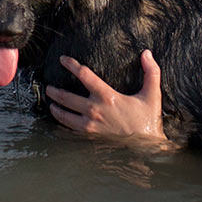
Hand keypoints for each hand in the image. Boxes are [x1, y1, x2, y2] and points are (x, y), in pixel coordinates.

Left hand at [46, 50, 168, 144]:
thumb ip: (151, 72)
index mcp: (107, 97)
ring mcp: (90, 126)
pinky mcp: (90, 138)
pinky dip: (62, 126)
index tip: (62, 59)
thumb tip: (147, 53)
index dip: (71, 65)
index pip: (84, 75)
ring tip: (51, 104)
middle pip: (67, 97)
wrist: (146, 148)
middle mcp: (95, 111)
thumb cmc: (147, 121)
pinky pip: (71, 131)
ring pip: (65, 116)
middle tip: (49, 87)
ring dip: (55, 108)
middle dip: (55, 91)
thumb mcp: (152, 94)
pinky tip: (61, 123)